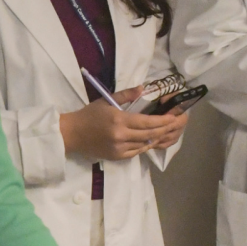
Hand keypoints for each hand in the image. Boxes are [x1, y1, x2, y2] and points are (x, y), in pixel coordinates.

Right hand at [61, 89, 188, 162]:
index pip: (146, 122)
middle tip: (174, 125)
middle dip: (164, 130)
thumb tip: (143, 88)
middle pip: (149, 134)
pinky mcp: (117, 157)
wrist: (72, 134)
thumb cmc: (89, 115)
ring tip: (165, 132)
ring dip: (156, 138)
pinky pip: (136, 152)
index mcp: (119, 120)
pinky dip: (145, 146)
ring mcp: (119, 148)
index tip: (173, 118)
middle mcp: (121, 136)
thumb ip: (126, 95)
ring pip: (144, 144)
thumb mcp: (106, 101)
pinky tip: (150, 141)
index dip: (162, 121)